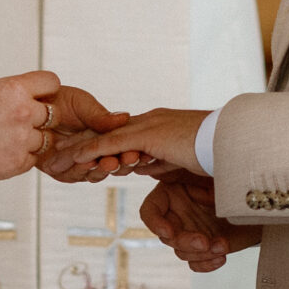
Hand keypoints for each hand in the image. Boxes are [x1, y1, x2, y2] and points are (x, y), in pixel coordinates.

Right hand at [0, 71, 60, 182]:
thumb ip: (16, 95)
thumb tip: (38, 100)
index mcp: (15, 89)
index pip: (52, 83)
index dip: (46, 91)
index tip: (38, 98)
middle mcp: (23, 112)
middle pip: (53, 114)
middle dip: (40, 118)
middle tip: (17, 123)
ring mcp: (22, 140)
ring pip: (45, 139)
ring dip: (31, 140)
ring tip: (3, 139)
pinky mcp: (17, 163)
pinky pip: (32, 159)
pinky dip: (21, 157)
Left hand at [35, 84, 146, 180]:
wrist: (28, 102)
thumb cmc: (57, 98)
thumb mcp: (83, 104)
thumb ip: (100, 116)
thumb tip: (125, 118)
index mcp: (101, 139)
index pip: (120, 151)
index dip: (131, 153)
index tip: (141, 151)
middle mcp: (89, 154)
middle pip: (110, 166)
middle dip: (121, 164)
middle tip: (130, 158)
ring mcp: (73, 163)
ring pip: (92, 174)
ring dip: (102, 170)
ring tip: (109, 161)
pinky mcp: (56, 170)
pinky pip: (70, 176)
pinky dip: (79, 171)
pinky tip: (86, 163)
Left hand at [44, 106, 207, 178]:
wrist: (232, 144)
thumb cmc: (215, 153)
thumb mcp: (180, 159)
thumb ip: (159, 160)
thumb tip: (142, 167)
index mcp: (156, 125)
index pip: (119, 136)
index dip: (97, 146)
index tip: (77, 155)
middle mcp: (148, 121)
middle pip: (105, 133)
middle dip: (79, 146)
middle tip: (57, 156)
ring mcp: (147, 126)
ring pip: (104, 138)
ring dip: (78, 151)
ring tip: (56, 161)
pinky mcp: (148, 135)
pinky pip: (113, 143)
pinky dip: (92, 151)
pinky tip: (75, 159)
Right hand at [140, 175, 257, 271]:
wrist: (261, 199)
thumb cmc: (236, 179)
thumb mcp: (214, 173)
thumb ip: (192, 176)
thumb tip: (165, 172)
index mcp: (173, 192)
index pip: (150, 210)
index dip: (155, 223)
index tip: (170, 232)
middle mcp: (177, 214)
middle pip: (167, 236)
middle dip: (186, 242)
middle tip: (205, 242)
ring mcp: (190, 232)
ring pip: (181, 252)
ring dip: (201, 253)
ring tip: (222, 245)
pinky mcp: (203, 248)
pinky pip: (195, 263)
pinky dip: (206, 264)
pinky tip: (221, 257)